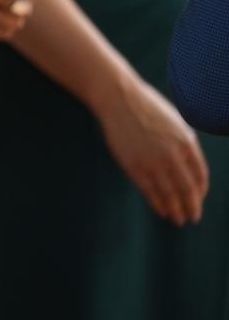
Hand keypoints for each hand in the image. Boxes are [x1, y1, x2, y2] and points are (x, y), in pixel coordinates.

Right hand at [96, 75, 208, 226]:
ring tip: (177, 220)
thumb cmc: (147, 106)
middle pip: (187, 189)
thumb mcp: (176, 122)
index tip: (198, 200)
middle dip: (191, 207)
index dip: (201, 192)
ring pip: (169, 194)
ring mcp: (153, 162)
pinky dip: (157, 203)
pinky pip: (149, 191)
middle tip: (192, 218)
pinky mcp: (134, 166)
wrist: (119, 99)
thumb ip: (185, 143)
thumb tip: (189, 164)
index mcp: (187, 143)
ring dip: (175, 210)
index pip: (200, 176)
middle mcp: (173, 155)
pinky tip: (160, 210)